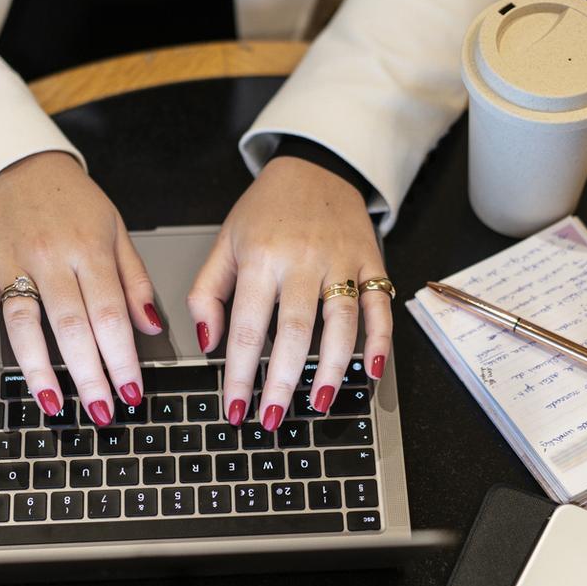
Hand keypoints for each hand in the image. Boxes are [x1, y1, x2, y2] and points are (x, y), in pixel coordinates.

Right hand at [0, 151, 161, 425]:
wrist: (20, 162)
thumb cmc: (73, 202)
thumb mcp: (117, 230)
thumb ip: (135, 279)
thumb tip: (150, 325)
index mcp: (90, 249)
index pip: (110, 313)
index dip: (121, 357)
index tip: (131, 390)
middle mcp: (50, 257)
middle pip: (71, 325)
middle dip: (88, 374)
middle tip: (101, 410)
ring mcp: (12, 262)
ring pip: (24, 323)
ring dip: (38, 369)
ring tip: (54, 404)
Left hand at [188, 156, 391, 429]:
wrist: (314, 166)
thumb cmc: (266, 211)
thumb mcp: (224, 242)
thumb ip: (206, 294)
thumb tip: (206, 344)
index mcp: (259, 257)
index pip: (245, 327)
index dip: (239, 374)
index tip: (236, 409)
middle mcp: (301, 260)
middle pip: (293, 331)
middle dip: (282, 381)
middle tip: (273, 418)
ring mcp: (341, 261)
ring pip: (340, 323)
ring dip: (331, 369)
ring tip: (319, 403)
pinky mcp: (371, 261)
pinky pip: (380, 307)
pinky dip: (380, 342)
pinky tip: (371, 372)